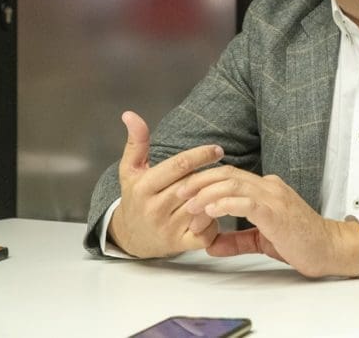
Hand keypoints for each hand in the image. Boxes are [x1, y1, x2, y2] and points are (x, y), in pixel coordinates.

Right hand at [108, 110, 223, 257]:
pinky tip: (220, 209)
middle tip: (228, 165)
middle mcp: (154, 208)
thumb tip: (130, 114)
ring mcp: (167, 228)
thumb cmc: (136, 198)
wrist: (131, 238)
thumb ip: (136, 142)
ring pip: (202, 206)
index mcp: (144, 186)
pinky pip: (206, 231)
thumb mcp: (131, 170)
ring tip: (227, 184)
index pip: (179, 166)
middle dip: (213, 174)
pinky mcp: (180, 245)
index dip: (201, 155)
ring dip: (217, 194)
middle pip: (193, 185)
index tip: (218, 149)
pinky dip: (216, 220)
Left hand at [176, 166, 358, 277]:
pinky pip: (246, 202)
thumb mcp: (261, 240)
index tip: (185, 193)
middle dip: (199, 181)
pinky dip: (224, 204)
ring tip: (188, 204)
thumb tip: (212, 243)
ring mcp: (274, 197)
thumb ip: (238, 239)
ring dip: (206, 192)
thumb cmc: (301, 242)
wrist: (328, 249)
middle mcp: (269, 187)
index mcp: (267, 189)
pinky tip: (210, 210)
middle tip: (178, 192)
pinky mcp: (276, 212)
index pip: (231, 177)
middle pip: (228, 174)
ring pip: (233, 184)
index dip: (205, 181)